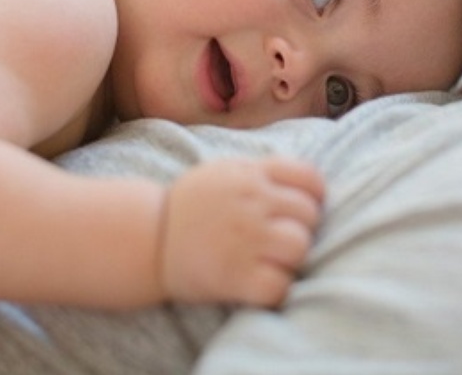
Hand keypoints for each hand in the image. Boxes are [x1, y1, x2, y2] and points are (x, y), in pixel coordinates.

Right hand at [160, 157, 324, 306]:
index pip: (309, 178)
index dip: (314, 196)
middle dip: (300, 229)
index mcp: (250, 174)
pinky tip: (259, 283)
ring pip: (300, 248)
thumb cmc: (192, 205)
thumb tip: (312, 186)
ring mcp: (244, 239)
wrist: (147, 237)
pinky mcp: (235, 276)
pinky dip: (276, 289)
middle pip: (309, 216)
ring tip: (271, 261)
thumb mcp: (226, 171)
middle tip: (278, 240)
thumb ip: (265, 172)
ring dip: (291, 259)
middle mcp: (251, 203)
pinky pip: (279, 286)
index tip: (300, 210)